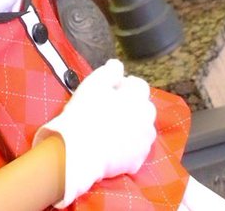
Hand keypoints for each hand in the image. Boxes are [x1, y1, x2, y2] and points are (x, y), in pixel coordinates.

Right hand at [33, 59, 156, 206]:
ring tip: (109, 127)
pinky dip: (126, 146)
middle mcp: (146, 118)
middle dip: (130, 105)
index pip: (138, 85)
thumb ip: (110, 70)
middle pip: (143, 107)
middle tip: (108, 108)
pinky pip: (134, 150)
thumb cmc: (85, 115)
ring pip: (141, 129)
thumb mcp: (94, 83)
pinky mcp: (136, 160)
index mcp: (138, 97)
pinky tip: (111, 144)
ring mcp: (143, 141)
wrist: (79, 150)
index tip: (110, 89)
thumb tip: (116, 65)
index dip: (123, 85)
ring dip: (130, 126)